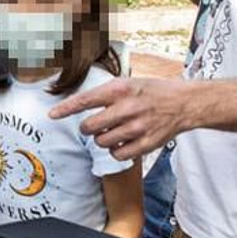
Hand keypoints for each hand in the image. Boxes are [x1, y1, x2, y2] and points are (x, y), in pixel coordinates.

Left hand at [48, 75, 194, 161]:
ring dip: (102, 138)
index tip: (52, 115)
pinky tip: (122, 141)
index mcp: (120, 89)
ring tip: (114, 130)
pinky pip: (117, 154)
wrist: (184, 103)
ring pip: (101, 142)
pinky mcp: (146, 143)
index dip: (65, 108)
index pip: (85, 100)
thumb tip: (75, 105)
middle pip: (89, 126)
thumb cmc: (151, 92)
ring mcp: (138, 127)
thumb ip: (103, 94)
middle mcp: (128, 107)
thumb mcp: (127, 83)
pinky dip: (115, 150)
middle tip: (96, 124)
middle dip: (88, 127)